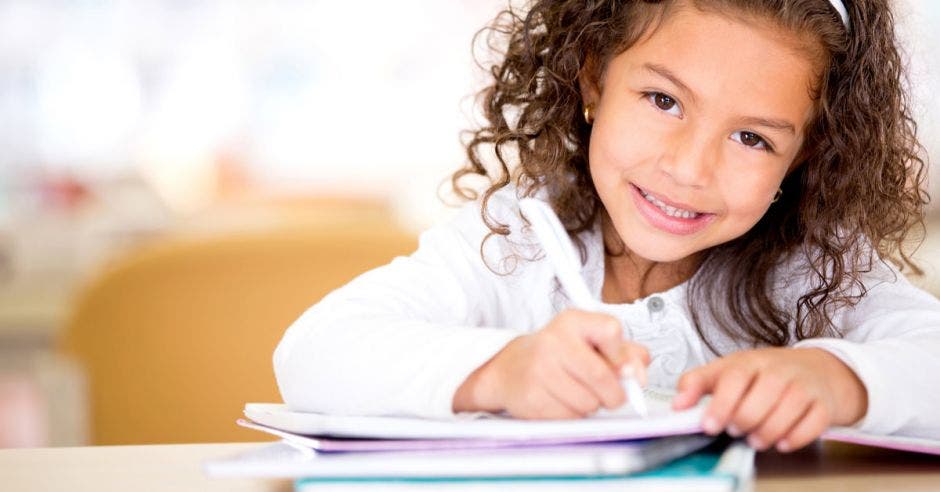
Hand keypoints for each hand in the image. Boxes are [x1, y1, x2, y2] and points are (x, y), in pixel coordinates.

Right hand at [453, 309, 649, 418]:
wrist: (511, 367)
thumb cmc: (560, 355)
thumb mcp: (592, 342)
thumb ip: (626, 353)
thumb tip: (638, 374)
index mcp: (572, 321)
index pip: (611, 330)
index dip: (623, 354)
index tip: (620, 365)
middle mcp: (553, 341)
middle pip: (603, 376)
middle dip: (615, 393)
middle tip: (611, 393)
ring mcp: (539, 369)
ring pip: (589, 402)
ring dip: (593, 405)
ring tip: (579, 393)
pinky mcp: (532, 397)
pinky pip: (570, 417)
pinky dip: (575, 415)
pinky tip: (563, 401)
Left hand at [672, 348, 866, 451]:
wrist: (817, 370)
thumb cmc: (765, 374)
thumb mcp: (728, 370)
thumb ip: (698, 383)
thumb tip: (677, 404)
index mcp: (750, 361)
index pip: (734, 377)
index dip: (720, 403)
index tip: (709, 425)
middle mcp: (778, 370)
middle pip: (762, 395)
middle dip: (744, 419)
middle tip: (734, 431)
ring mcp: (804, 386)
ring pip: (788, 408)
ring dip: (768, 431)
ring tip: (754, 440)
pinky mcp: (823, 404)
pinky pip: (814, 422)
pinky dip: (797, 437)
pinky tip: (782, 443)